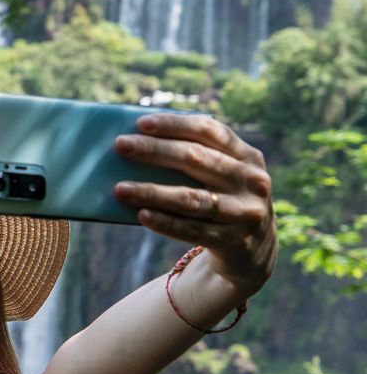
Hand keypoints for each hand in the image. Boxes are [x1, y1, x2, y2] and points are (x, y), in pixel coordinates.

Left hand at [113, 113, 277, 293]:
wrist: (254, 250)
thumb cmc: (223, 200)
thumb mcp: (224, 176)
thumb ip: (197, 160)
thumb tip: (139, 146)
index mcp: (248, 156)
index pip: (210, 131)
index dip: (176, 125)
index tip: (142, 122)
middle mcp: (251, 181)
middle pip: (197, 159)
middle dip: (155, 150)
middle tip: (121, 145)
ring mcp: (245, 212)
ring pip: (192, 198)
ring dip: (152, 192)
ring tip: (120, 189)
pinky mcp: (234, 241)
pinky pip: (192, 230)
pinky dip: (165, 222)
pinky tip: (142, 214)